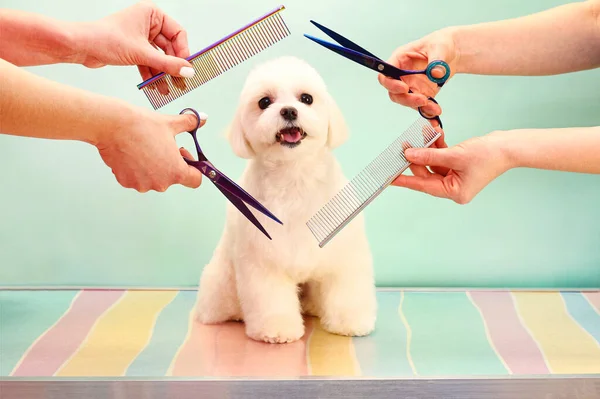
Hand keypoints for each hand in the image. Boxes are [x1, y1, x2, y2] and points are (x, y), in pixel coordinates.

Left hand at [77, 0, 194, 80]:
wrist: (80, 46)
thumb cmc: (105, 39)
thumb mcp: (141, 53)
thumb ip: (168, 64)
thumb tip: (188, 72)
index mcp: (152, 14)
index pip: (178, 34)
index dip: (183, 52)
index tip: (186, 68)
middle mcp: (147, 22)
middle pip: (170, 47)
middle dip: (173, 66)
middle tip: (179, 82)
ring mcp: (141, 36)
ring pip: (159, 57)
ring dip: (163, 73)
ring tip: (167, 89)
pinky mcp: (134, 48)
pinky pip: (149, 62)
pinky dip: (152, 73)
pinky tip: (155, 86)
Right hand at [96, 108, 207, 192]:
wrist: (112, 125)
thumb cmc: (141, 125)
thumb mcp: (171, 123)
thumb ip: (190, 123)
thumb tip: (202, 118)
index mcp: (176, 172)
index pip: (195, 180)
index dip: (193, 167)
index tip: (183, 155)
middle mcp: (160, 183)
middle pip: (173, 178)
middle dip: (170, 163)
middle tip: (161, 146)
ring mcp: (142, 185)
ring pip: (154, 177)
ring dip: (153, 166)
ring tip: (145, 148)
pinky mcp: (126, 182)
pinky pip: (137, 178)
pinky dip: (137, 168)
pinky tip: (133, 153)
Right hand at [378, 28, 458, 120]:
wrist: (452, 53)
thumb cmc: (441, 44)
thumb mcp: (440, 48)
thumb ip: (437, 60)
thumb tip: (436, 72)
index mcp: (399, 60)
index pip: (386, 75)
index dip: (391, 84)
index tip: (405, 88)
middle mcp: (402, 75)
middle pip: (395, 93)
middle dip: (407, 99)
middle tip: (423, 100)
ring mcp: (411, 86)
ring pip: (407, 102)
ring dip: (420, 107)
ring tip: (435, 109)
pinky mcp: (421, 94)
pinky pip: (421, 107)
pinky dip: (427, 114)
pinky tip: (435, 119)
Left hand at [393, 133, 511, 203]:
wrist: (510, 146)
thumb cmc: (489, 155)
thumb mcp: (455, 155)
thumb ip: (430, 156)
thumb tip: (409, 155)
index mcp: (454, 192)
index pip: (423, 186)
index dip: (405, 180)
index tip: (388, 179)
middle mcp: (454, 188)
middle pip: (427, 174)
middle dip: (416, 158)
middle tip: (403, 145)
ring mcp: (456, 177)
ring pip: (433, 163)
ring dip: (427, 148)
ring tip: (420, 134)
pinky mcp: (459, 166)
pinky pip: (442, 157)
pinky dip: (437, 146)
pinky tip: (433, 134)